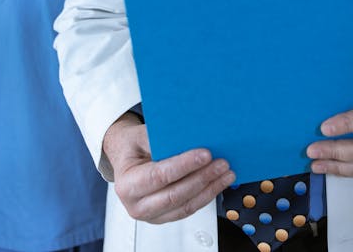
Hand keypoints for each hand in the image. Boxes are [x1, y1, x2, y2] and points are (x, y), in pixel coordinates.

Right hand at [103, 112, 235, 222]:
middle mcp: (137, 205)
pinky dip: (205, 196)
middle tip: (221, 163)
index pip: (160, 176)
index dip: (185, 165)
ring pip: (186, 205)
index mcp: (127, 184)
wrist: (126, 159)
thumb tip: (190, 139)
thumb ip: (161, 139)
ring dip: (209, 189)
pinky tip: (217, 183)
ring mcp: (151, 215)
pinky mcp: (165, 217)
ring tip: (226, 173)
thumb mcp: (140, 136)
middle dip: (202, 177)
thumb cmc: (133, 146)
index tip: (205, 154)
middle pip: (176, 194)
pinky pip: (188, 209)